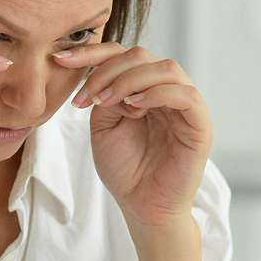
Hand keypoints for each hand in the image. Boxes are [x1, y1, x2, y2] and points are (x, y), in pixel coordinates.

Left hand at [54, 44, 212, 227]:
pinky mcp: (200, 125)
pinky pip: (186, 96)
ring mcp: (186, 106)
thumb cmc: (125, 170)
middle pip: (141, 55)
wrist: (142, 208)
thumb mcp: (103, 127)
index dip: (92, 53)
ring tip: (107, 102)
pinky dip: (158, 94)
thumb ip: (106, 97)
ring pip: (165, 68)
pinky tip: (134, 107)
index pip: (122, 56)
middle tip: (86, 97)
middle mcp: (166, 91)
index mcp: (143, 88)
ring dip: (130, 80)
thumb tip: (109, 77)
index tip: (60, 60)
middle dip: (107, 71)